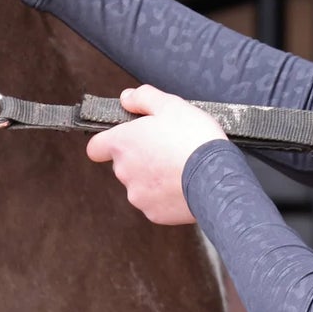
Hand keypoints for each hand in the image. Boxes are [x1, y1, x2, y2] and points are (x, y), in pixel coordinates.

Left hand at [85, 85, 227, 224]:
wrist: (216, 177)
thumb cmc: (194, 138)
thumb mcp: (171, 105)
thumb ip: (143, 97)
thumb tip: (126, 98)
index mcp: (122, 143)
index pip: (95, 147)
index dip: (108, 142)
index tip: (126, 139)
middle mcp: (124, 171)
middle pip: (123, 164)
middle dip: (140, 157)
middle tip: (167, 148)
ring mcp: (138, 195)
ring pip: (140, 184)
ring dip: (153, 177)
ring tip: (179, 167)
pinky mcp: (154, 213)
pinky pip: (155, 202)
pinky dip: (166, 195)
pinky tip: (184, 184)